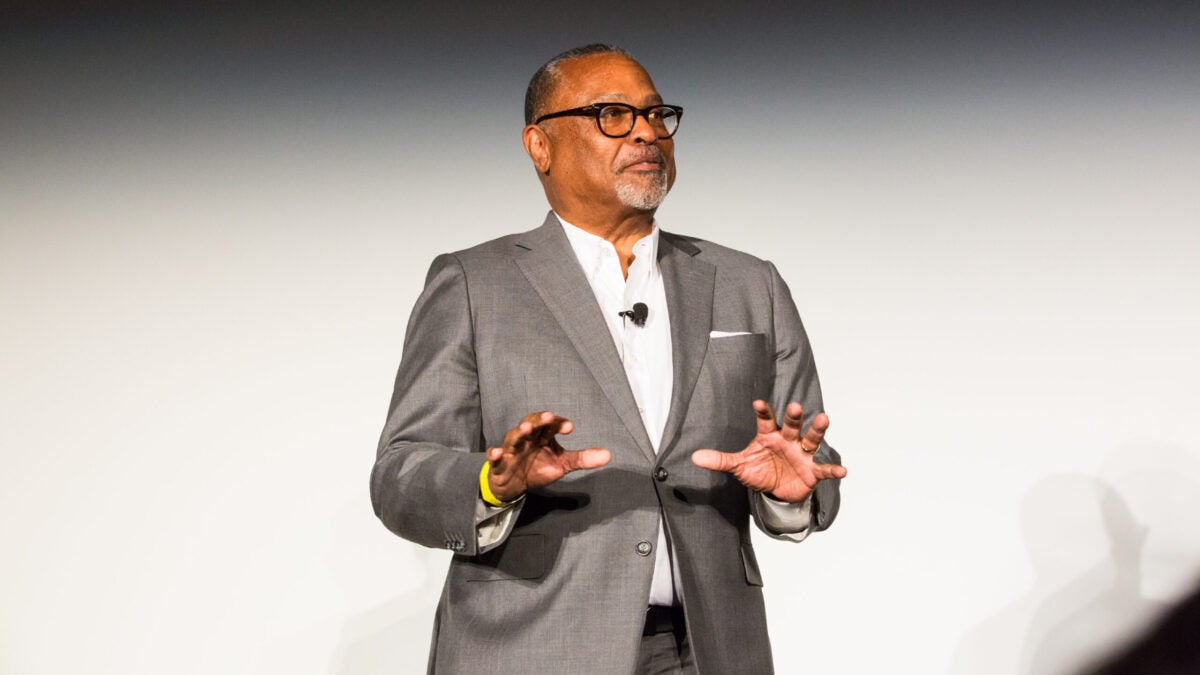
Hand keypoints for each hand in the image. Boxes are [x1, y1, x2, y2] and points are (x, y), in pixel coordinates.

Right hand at [486, 411, 610, 501]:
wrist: (514, 485)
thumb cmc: (538, 468)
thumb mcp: (562, 464)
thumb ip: (582, 458)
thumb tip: (609, 455)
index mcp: (542, 436)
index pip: (550, 425)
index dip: (559, 424)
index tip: (570, 427)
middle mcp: (527, 439)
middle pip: (531, 423)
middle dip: (538, 420)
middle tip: (548, 417)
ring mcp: (511, 449)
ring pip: (513, 437)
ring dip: (518, 432)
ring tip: (525, 429)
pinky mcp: (499, 463)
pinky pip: (495, 457)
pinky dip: (494, 454)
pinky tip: (496, 453)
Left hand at [691, 400, 846, 502]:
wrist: (777, 490)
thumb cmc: (759, 470)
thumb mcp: (739, 466)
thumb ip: (720, 460)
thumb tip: (695, 457)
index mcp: (769, 436)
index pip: (765, 421)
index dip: (763, 412)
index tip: (758, 403)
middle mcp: (788, 440)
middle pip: (791, 425)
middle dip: (793, 416)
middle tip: (795, 406)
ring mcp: (802, 454)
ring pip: (811, 439)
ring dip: (817, 430)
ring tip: (824, 418)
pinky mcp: (812, 471)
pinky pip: (823, 469)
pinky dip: (832, 470)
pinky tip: (843, 471)